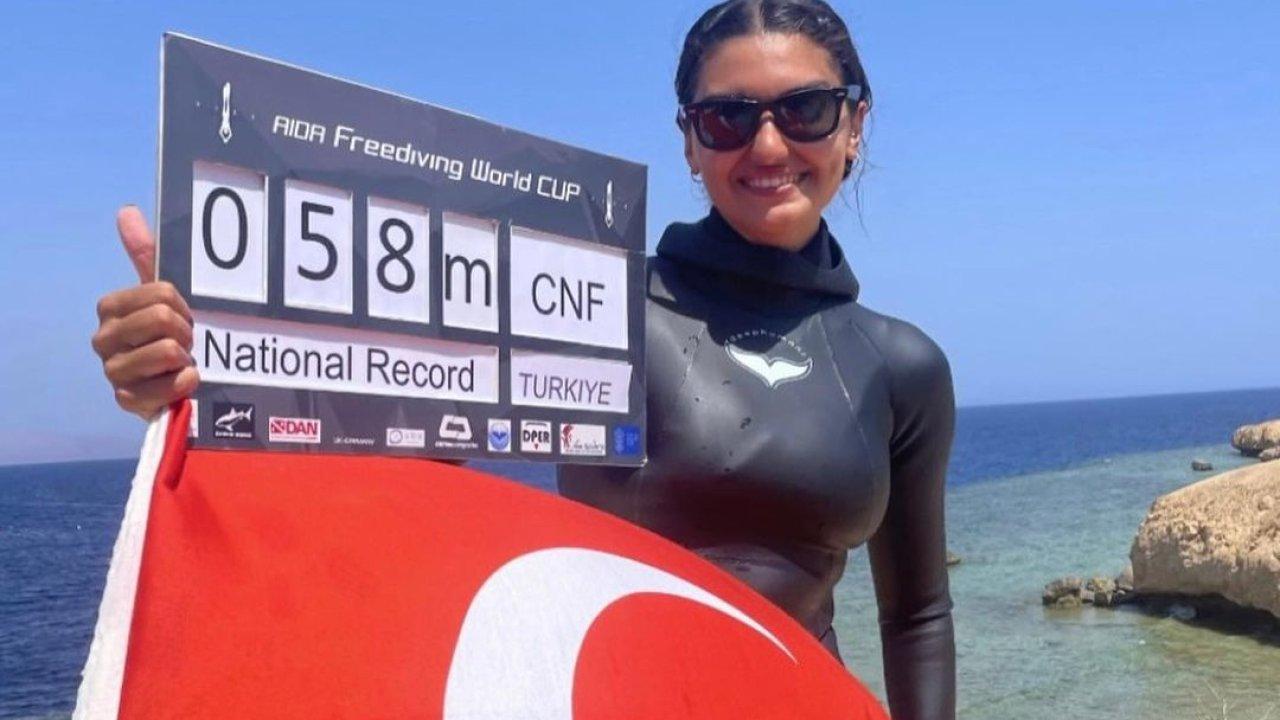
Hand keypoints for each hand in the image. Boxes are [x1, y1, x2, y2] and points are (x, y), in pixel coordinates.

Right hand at [91, 206, 199, 418]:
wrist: (178, 383)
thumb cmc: (170, 334)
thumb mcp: (162, 294)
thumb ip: (146, 254)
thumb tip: (126, 211)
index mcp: (110, 308)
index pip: (160, 293)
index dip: (182, 305)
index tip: (183, 316)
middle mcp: (103, 340)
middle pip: (163, 319)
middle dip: (185, 330)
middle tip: (186, 342)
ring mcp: (114, 373)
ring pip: (167, 350)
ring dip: (186, 357)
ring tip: (182, 362)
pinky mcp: (129, 402)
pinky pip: (170, 385)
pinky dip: (185, 383)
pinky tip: (183, 382)